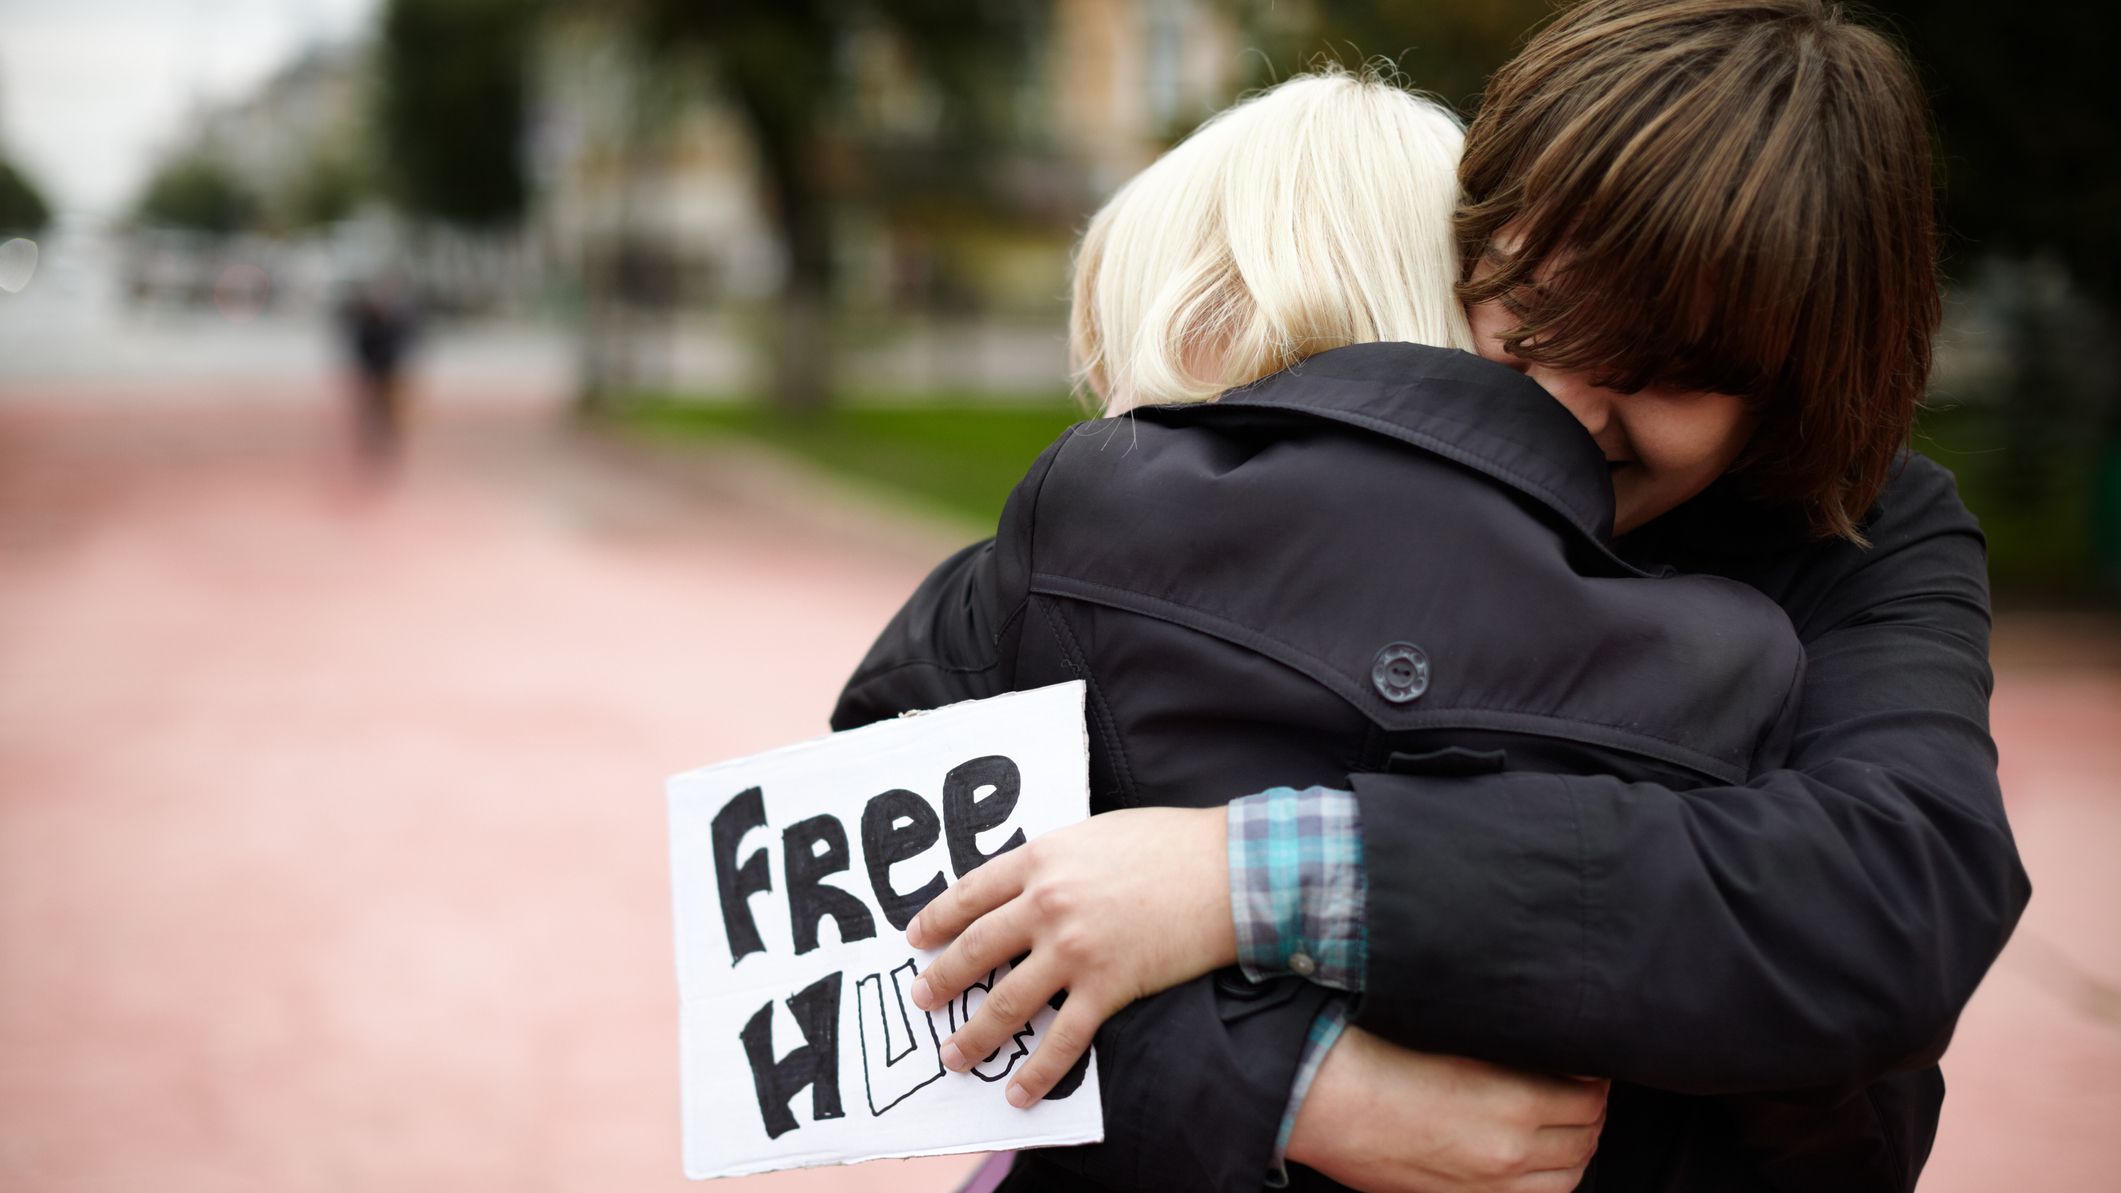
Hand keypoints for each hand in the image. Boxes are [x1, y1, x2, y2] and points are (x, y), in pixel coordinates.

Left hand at [904, 805, 1235, 1105]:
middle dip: (941, 981)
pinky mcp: (1107, 987)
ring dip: (974, 1035)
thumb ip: (1056, 859)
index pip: (970, 893)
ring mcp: (1073, 949)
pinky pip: (1063, 1039)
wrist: (1226, 870)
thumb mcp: (1094, 834)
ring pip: (1006, 1002)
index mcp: (1040, 860)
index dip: (937, 919)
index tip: (916, 939)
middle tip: (921, 1000)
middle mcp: (1046, 905)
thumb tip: (1032, 883)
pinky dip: (1037, 1072)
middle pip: (975, 950)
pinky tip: (1018, 1092)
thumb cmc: (1167, 843)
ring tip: (953, 1056)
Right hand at [1287, 1027, 1607, 1192]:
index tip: (1583, 1062)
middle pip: (1586, 1138)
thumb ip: (1510, 1050)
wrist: (1323, 1099)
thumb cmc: (1377, 1054)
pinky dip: (1547, 1179)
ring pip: (1569, 1177)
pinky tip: (1535, 1157)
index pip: (1589, 1097)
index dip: (1594, 1077)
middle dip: (1589, 1111)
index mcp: (1514, 1103)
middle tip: (1578, 1086)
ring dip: (1574, 1148)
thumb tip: (1547, 1051)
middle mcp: (1510, 1153)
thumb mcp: (1457, 1037)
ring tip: (1562, 1123)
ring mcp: (1488, 1186)